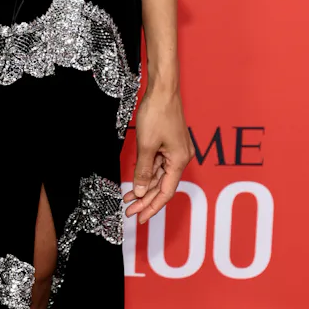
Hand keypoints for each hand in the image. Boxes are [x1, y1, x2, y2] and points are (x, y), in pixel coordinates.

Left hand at [124, 87, 191, 222]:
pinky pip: (157, 165)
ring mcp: (174, 151)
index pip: (166, 192)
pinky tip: (135, 181)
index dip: (152, 207)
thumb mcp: (146, 146)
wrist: (163, 90)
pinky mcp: (168, 144)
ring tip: (128, 198)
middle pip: (162, 186)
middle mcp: (180, 158)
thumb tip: (138, 191)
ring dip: (143, 188)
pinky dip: (146, 174)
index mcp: (179, 161)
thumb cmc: (158, 114)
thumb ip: (143, 171)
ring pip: (158, 176)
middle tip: (129, 211)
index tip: (140, 218)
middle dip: (145, 200)